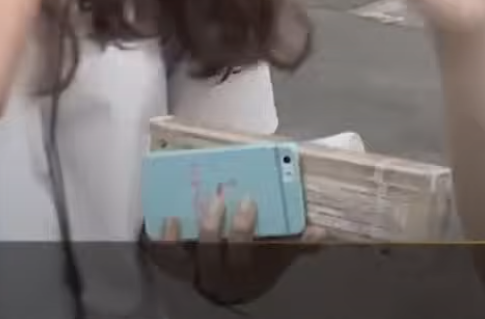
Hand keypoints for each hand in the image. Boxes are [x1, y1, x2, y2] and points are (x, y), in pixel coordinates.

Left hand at [143, 196, 324, 306]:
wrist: (234, 286)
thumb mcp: (280, 257)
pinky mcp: (179, 266)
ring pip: (186, 259)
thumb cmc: (259, 263)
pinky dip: (164, 242)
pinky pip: (167, 258)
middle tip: (218, 199)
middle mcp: (219, 276)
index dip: (243, 230)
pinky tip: (166, 220)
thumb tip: (320, 233)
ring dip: (180, 237)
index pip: (244, 255)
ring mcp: (197, 272)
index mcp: (247, 272)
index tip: (248, 201)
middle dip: (213, 228)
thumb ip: (299, 244)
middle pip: (213, 255)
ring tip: (183, 211)